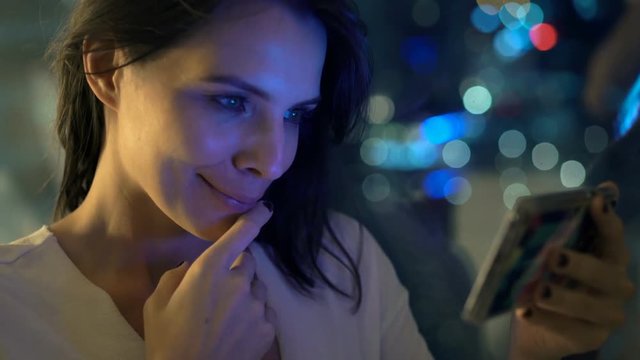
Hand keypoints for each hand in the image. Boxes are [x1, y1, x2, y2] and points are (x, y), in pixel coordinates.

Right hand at [143, 202, 278, 359]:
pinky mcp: (269, 327)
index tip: (265, 209)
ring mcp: (257, 305)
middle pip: (249, 262)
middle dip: (236, 270)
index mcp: (210, 270)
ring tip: (223, 318)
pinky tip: (234, 331)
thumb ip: (179, 274)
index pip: (240, 235)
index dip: (255, 218)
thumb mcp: (158, 301)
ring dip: (244, 294)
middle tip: (217, 293)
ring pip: (256, 288)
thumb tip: (194, 266)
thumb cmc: (167, 339)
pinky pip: (264, 311)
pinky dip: (253, 316)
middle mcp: (239, 282)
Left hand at [509, 182, 634, 358]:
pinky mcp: (590, 337)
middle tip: (553, 256)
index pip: (613, 237)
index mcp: (609, 258)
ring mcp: (607, 313)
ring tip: (539, 291)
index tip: (596, 201)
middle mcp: (616, 285)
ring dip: (563, 297)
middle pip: (604, 274)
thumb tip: (556, 204)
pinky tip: (524, 310)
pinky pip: (567, 329)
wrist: (539, 324)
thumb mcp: (549, 254)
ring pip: (589, 306)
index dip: (607, 220)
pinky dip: (544, 319)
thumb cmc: (550, 278)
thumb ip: (556, 230)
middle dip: (579, 264)